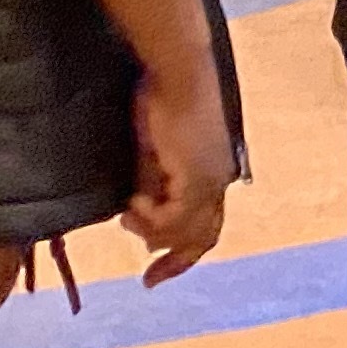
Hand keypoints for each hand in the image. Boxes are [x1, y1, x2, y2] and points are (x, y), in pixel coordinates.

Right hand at [124, 66, 233, 282]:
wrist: (174, 68)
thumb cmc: (161, 93)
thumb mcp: (152, 147)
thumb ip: (151, 178)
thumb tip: (135, 207)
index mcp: (214, 170)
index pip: (206, 223)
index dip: (183, 247)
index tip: (153, 263)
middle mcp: (219, 180)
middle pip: (204, 238)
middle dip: (176, 263)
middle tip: (149, 280)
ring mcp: (211, 182)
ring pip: (185, 234)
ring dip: (152, 233)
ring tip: (127, 217)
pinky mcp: (197, 179)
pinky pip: (173, 220)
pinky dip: (150, 220)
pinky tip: (132, 205)